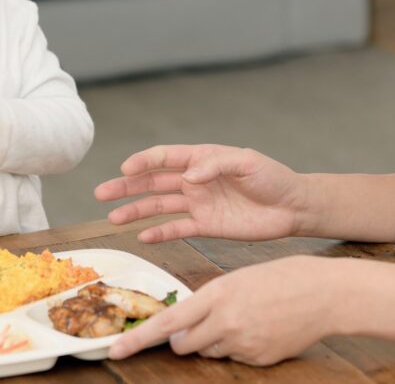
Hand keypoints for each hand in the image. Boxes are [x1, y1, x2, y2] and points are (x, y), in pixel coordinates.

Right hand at [94, 144, 306, 242]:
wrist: (293, 207)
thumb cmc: (273, 178)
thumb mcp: (248, 162)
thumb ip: (215, 165)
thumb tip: (187, 176)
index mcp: (202, 158)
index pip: (165, 157)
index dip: (144, 162)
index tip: (126, 168)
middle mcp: (194, 180)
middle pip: (153, 182)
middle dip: (126, 186)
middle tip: (101, 193)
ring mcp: (198, 203)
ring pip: (158, 206)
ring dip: (135, 211)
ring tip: (112, 218)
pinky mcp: (206, 225)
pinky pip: (176, 228)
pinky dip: (159, 233)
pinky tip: (141, 237)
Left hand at [109, 256, 345, 365]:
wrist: (325, 294)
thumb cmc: (282, 277)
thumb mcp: (237, 278)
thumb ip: (210, 300)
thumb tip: (186, 323)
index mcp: (217, 295)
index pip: (168, 323)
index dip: (138, 339)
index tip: (116, 349)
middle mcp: (226, 323)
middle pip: (182, 344)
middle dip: (181, 339)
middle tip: (198, 323)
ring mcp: (243, 344)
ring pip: (208, 352)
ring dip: (212, 342)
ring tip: (242, 318)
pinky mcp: (259, 360)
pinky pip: (234, 358)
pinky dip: (238, 347)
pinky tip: (259, 328)